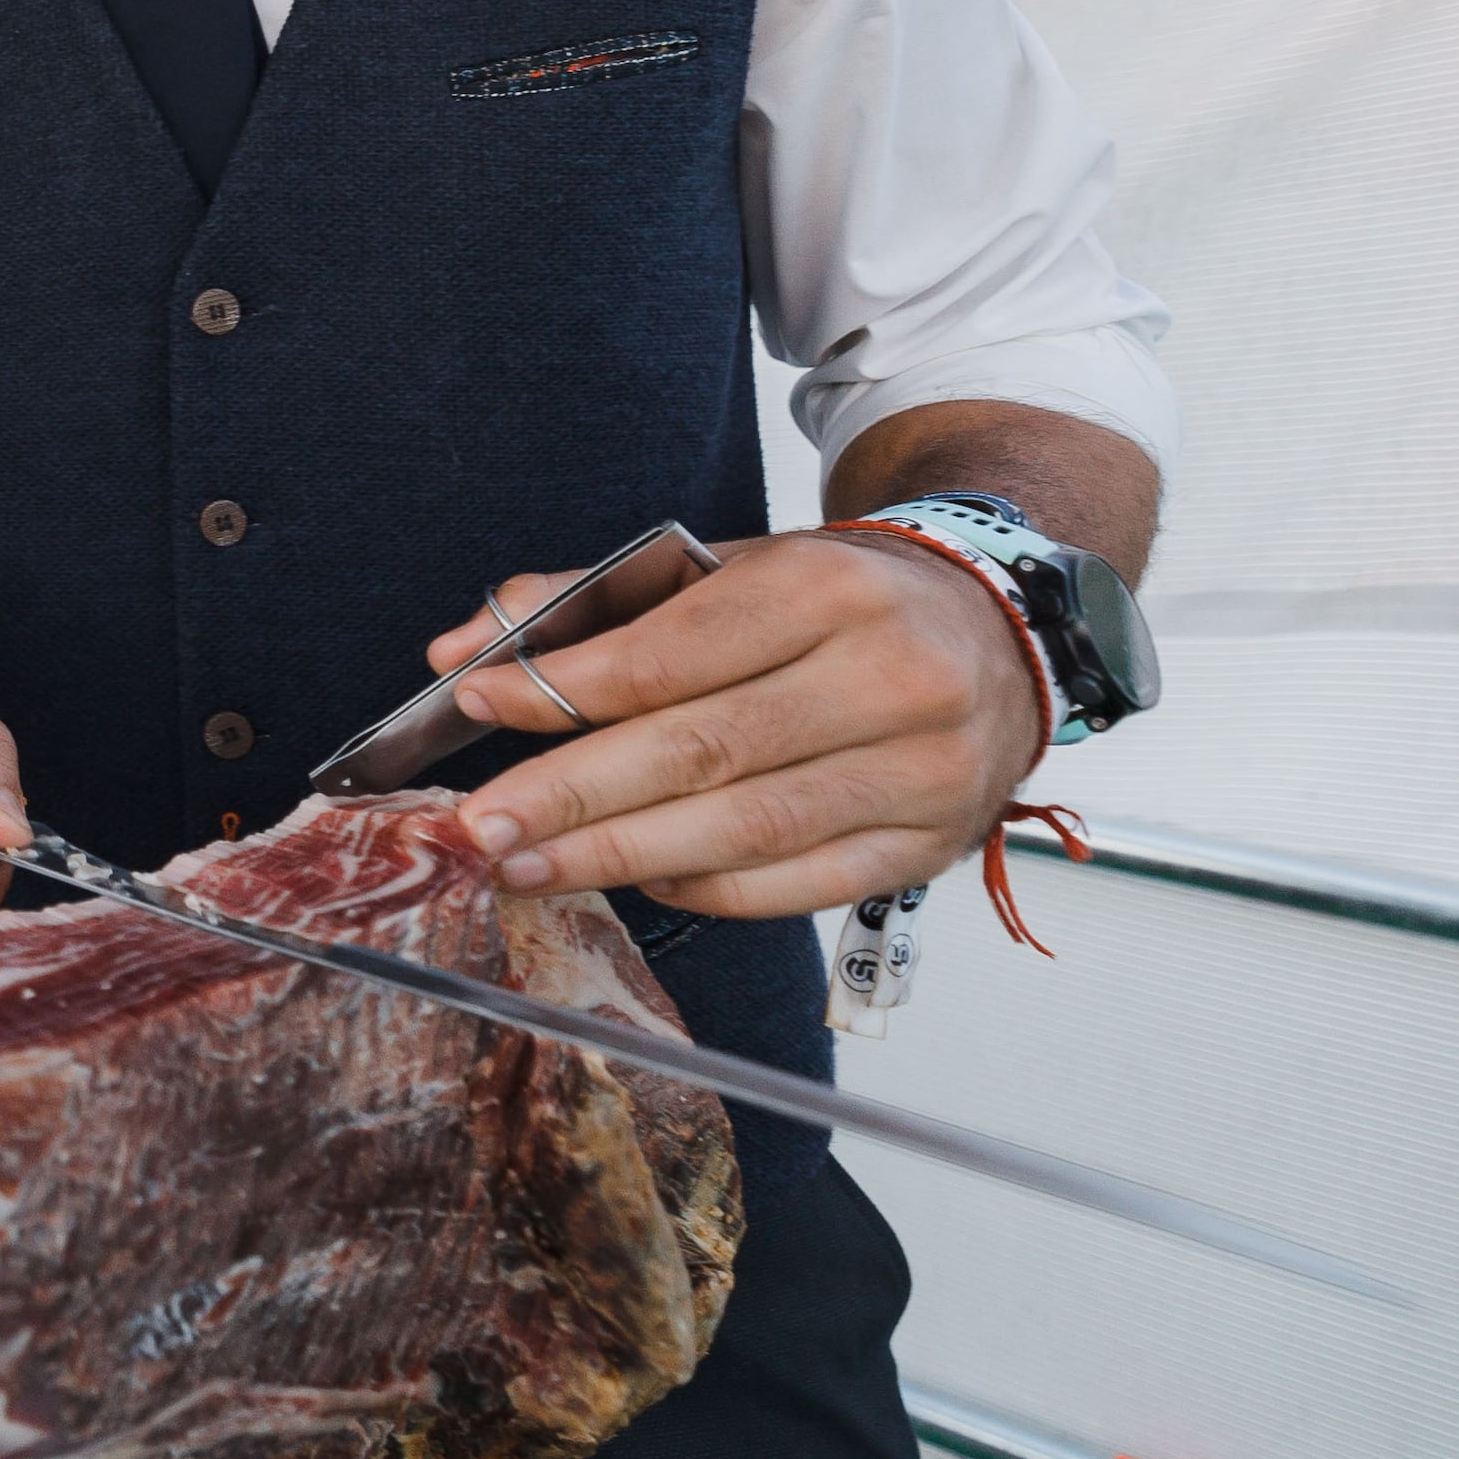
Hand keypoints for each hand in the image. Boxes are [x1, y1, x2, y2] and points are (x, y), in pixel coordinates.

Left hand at [437, 533, 1049, 919]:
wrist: (995, 630)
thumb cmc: (839, 600)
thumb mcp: (727, 568)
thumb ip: (592, 601)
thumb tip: (464, 644)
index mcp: (828, 589)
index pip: (670, 655)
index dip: (564, 690)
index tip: (475, 702)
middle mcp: (886, 680)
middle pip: (700, 752)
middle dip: (572, 795)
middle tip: (481, 826)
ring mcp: (919, 771)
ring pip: (744, 829)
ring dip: (620, 856)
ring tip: (526, 867)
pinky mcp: (928, 844)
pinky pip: (795, 885)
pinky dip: (705, 890)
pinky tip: (638, 878)